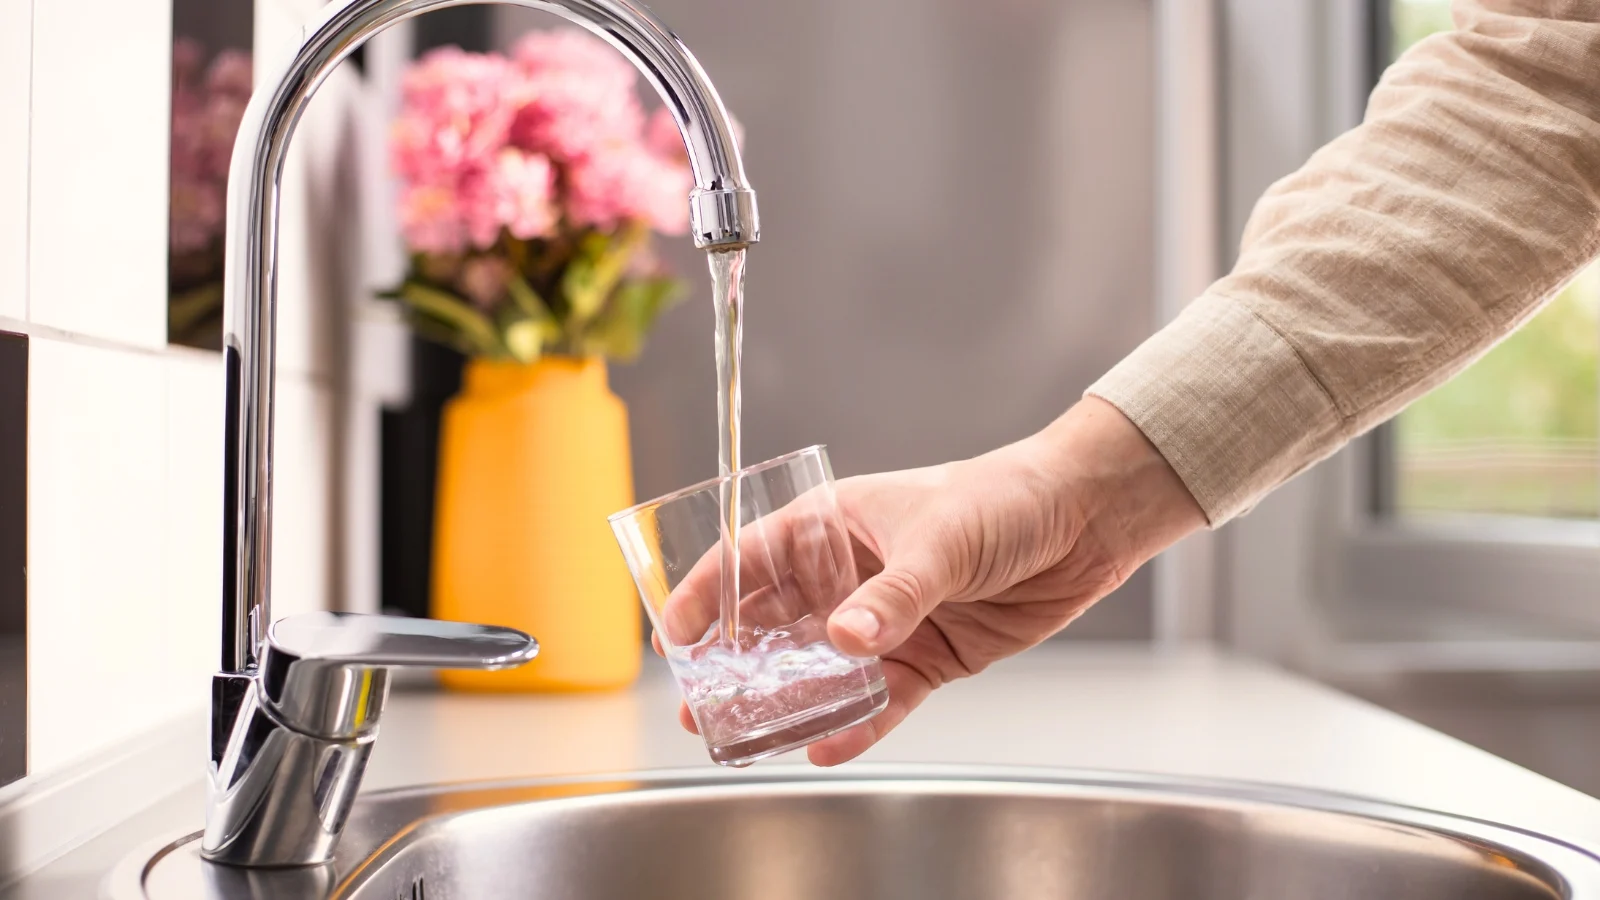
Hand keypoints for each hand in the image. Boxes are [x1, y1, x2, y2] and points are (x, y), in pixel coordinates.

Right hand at [656, 397, 1205, 764]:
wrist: (1084, 520)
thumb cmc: (1004, 497)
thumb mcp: (941, 538)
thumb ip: (894, 594)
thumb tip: (848, 639)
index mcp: (834, 524)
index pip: (751, 556)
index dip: (708, 593)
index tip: (675, 635)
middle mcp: (850, 574)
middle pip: (774, 623)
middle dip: (733, 664)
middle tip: (697, 702)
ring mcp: (886, 618)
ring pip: (820, 669)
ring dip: (784, 701)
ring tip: (743, 735)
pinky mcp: (926, 657)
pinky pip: (879, 698)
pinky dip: (854, 723)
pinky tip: (825, 745)